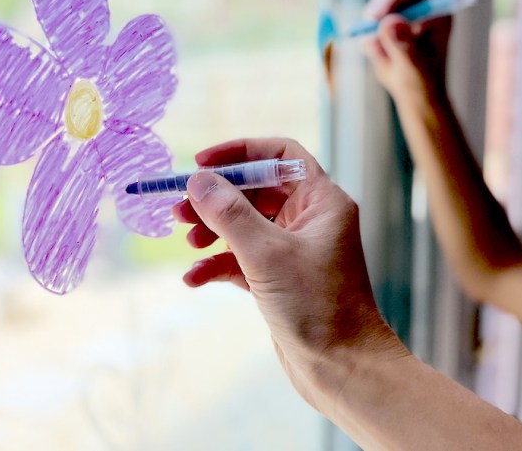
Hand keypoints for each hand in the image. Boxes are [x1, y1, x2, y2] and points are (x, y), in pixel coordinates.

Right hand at [172, 138, 406, 407]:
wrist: (342, 369)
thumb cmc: (319, 308)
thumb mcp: (267, 254)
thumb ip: (229, 213)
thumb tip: (198, 181)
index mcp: (321, 201)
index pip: (280, 154)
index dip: (240, 152)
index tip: (202, 162)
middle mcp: (310, 220)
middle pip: (254, 190)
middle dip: (216, 198)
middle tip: (179, 209)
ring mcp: (294, 250)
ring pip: (244, 225)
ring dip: (212, 231)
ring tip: (188, 243)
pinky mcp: (280, 279)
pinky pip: (241, 259)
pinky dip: (217, 264)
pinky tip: (194, 279)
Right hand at [361, 0, 451, 103]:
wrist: (415, 93)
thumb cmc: (422, 81)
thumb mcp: (413, 66)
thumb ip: (403, 44)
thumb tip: (389, 21)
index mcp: (437, 10)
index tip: (375, 16)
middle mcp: (420, 5)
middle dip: (376, 10)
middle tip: (364, 29)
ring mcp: (401, 12)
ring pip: (375, 9)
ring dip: (372, 33)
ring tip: (385, 59)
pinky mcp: (385, 21)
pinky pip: (367, 25)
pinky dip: (368, 41)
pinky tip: (382, 58)